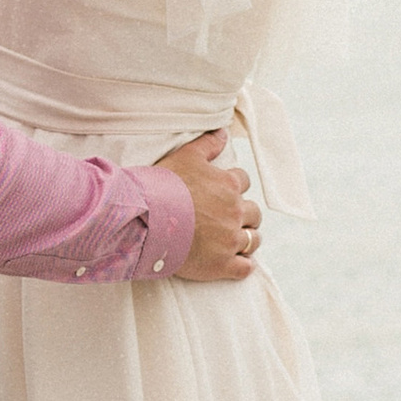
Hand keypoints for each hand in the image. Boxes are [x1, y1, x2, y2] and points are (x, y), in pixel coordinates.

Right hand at [162, 130, 261, 283]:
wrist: (146, 218)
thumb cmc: (163, 185)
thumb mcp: (185, 156)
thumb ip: (208, 144)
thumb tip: (224, 133)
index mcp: (229, 185)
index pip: (243, 182)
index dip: (233, 188)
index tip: (221, 194)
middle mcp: (235, 211)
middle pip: (254, 213)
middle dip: (244, 216)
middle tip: (228, 220)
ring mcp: (230, 240)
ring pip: (253, 240)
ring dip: (246, 240)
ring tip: (232, 242)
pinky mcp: (222, 265)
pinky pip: (245, 268)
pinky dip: (242, 266)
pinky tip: (233, 264)